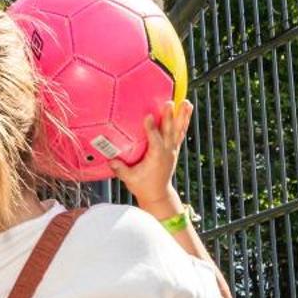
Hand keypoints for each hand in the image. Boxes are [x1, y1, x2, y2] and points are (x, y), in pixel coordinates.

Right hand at [110, 100, 190, 219]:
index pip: (154, 141)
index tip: (148, 116)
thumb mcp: (129, 179)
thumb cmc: (143, 186)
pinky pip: (180, 132)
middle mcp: (167, 152)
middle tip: (169, 103)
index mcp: (156, 158)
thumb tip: (110, 160)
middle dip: (169, 117)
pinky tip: (187, 109)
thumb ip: (121, 169)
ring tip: (186, 102)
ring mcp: (172, 150)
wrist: (158, 195)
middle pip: (169, 132)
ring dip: (182, 116)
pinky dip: (184, 120)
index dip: (151, 128)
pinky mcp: (174, 148)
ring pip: (178, 130)